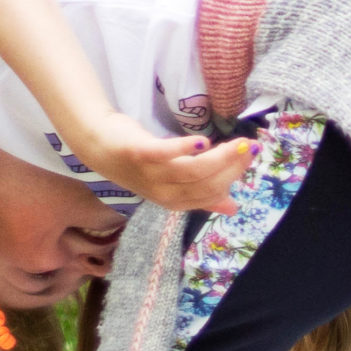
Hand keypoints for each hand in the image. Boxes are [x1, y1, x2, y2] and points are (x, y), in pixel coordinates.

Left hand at [79, 110, 252, 214]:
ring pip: (193, 170)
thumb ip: (202, 195)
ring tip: (238, 143)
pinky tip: (203, 142)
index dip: (233, 178)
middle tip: (250, 147)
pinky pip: (165, 154)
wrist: (99, 145)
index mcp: (175, 201)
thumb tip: (233, 208)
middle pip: (206, 183)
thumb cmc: (141, 164)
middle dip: (232, 167)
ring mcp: (151, 174)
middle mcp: (164, 192)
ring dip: (220, 157)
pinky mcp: (140, 154)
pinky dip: (185, 149)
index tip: (250, 157)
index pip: (212, 194)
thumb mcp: (173, 182)